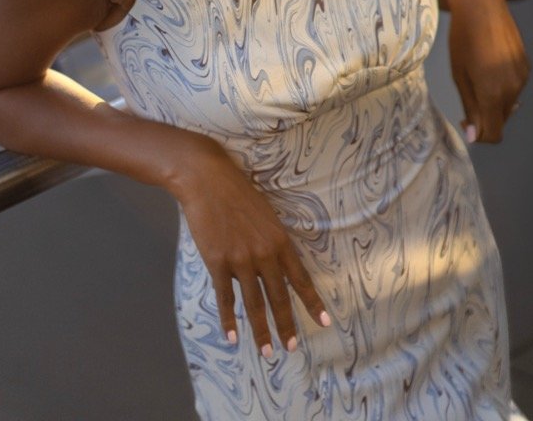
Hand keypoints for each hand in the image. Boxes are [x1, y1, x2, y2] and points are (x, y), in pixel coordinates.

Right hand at [173, 138, 329, 354]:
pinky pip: (226, 297)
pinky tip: (233, 337)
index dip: (312, 301)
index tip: (325, 322)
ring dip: (262, 330)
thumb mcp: (264, 215)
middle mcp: (264, 252)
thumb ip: (269, 243)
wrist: (207, 179)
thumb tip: (266, 272)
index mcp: (279, 239)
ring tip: (268, 352)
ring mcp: (241, 258)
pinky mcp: (218, 261)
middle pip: (279, 296)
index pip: (300, 278)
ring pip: (255, 303)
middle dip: (286, 325)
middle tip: (291, 348)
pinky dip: (229, 320)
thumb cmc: (237, 193)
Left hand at [446, 0, 529, 143]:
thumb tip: (475, 136)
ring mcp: (522, 76)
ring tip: (478, 75)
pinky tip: (491, 64)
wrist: (482, 4)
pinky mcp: (526, 65)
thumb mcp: (459, 75)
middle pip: (501, 119)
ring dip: (494, 100)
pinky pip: (515, 86)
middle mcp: (513, 87)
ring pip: (508, 103)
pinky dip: (503, 85)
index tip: (466, 122)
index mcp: (493, 92)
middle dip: (485, 116)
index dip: (479, 136)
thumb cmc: (462, 38)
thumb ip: (470, 107)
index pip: (493, 134)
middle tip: (468, 97)